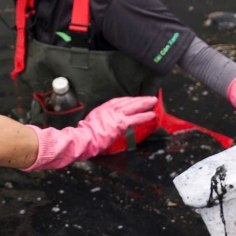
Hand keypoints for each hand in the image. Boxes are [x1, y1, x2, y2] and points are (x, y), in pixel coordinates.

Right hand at [24, 96, 157, 170]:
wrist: (82, 138)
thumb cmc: (83, 135)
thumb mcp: (91, 122)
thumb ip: (100, 121)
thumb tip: (104, 124)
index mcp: (102, 108)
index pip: (118, 101)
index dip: (128, 99)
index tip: (135, 98)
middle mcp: (109, 109)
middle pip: (128, 101)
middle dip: (139, 99)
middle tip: (149, 97)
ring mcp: (115, 116)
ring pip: (133, 107)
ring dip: (145, 104)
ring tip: (154, 102)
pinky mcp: (120, 124)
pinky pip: (135, 118)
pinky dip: (144, 116)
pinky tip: (152, 115)